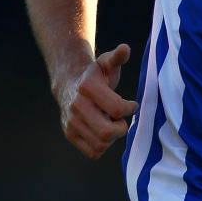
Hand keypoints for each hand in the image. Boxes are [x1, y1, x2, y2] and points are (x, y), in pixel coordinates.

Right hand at [59, 43, 138, 158]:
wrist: (69, 84)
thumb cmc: (96, 74)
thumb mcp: (107, 63)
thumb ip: (118, 57)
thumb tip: (125, 48)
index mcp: (88, 87)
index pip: (116, 108)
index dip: (129, 108)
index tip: (131, 105)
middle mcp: (76, 106)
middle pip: (107, 132)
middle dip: (121, 128)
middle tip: (121, 120)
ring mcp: (71, 122)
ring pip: (101, 144)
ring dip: (113, 137)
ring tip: (112, 124)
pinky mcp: (70, 134)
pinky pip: (93, 152)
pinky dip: (103, 146)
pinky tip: (103, 132)